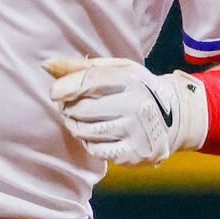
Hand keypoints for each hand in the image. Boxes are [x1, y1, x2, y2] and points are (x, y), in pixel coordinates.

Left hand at [44, 56, 208, 166]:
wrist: (173, 118)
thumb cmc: (135, 89)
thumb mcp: (116, 71)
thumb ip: (81, 68)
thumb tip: (46, 65)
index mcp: (130, 79)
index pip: (87, 81)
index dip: (64, 88)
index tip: (56, 93)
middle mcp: (135, 105)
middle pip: (81, 109)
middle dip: (67, 108)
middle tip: (68, 107)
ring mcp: (135, 131)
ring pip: (85, 131)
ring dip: (74, 126)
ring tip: (78, 119)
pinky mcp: (133, 153)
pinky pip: (96, 149)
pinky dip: (88, 142)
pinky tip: (94, 134)